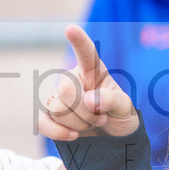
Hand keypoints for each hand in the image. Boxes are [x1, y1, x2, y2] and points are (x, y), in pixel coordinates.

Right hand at [38, 24, 138, 140]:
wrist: (113, 140)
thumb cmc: (120, 116)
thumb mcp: (126, 108)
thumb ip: (112, 100)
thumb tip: (89, 100)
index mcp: (93, 71)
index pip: (86, 54)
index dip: (79, 42)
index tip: (71, 29)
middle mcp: (73, 80)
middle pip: (66, 89)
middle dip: (86, 111)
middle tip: (100, 117)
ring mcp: (58, 98)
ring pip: (56, 108)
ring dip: (78, 123)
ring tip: (92, 124)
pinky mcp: (49, 118)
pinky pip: (42, 122)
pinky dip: (58, 132)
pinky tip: (73, 135)